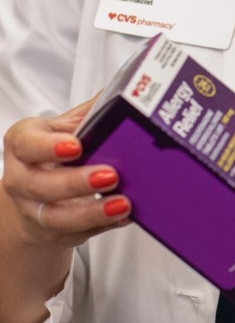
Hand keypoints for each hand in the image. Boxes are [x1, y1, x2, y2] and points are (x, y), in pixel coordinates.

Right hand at [1, 101, 130, 247]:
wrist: (32, 193)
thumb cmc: (51, 151)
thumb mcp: (63, 128)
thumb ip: (89, 112)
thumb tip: (126, 86)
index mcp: (21, 144)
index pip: (27, 145)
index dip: (49, 147)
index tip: (77, 145)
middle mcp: (20, 179)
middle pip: (40, 185)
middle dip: (76, 182)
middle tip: (111, 175)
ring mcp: (32, 210)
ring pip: (55, 218)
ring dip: (91, 213)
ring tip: (122, 203)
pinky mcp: (50, 233)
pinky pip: (73, 235)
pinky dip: (100, 227)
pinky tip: (123, 217)